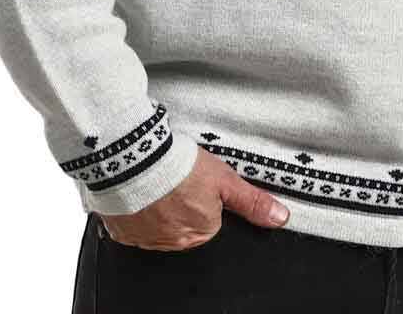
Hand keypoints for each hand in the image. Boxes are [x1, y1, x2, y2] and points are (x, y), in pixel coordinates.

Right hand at [98, 146, 290, 250]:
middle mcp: (173, 242)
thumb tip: (280, 218)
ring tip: (159, 181)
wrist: (134, 160)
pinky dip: (137, 210)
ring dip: (160, 208)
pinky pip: (133, 224)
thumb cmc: (179, 167)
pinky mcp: (122, 231)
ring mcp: (146, 239)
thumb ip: (252, 202)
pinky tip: (140, 191)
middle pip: (185, 224)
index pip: (210, 220)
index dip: (205, 197)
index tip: (198, 182)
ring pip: (160, 225)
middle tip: (179, 179)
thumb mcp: (224, 179)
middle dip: (184, 203)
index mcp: (200, 233)